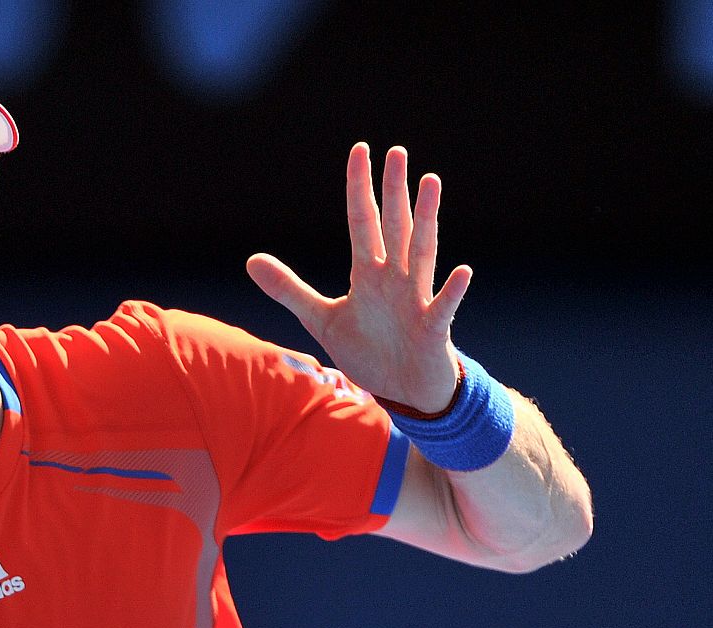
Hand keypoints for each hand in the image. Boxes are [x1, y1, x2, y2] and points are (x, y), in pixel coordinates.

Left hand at [246, 143, 470, 413]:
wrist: (403, 391)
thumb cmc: (369, 350)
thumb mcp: (321, 319)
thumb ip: (290, 289)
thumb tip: (251, 260)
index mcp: (369, 274)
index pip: (362, 222)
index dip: (360, 189)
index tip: (361, 151)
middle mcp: (395, 279)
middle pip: (394, 227)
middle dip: (394, 191)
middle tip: (397, 152)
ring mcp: (417, 301)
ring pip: (422, 253)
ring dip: (427, 219)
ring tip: (431, 183)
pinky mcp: (433, 330)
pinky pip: (443, 307)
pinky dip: (452, 291)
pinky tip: (462, 270)